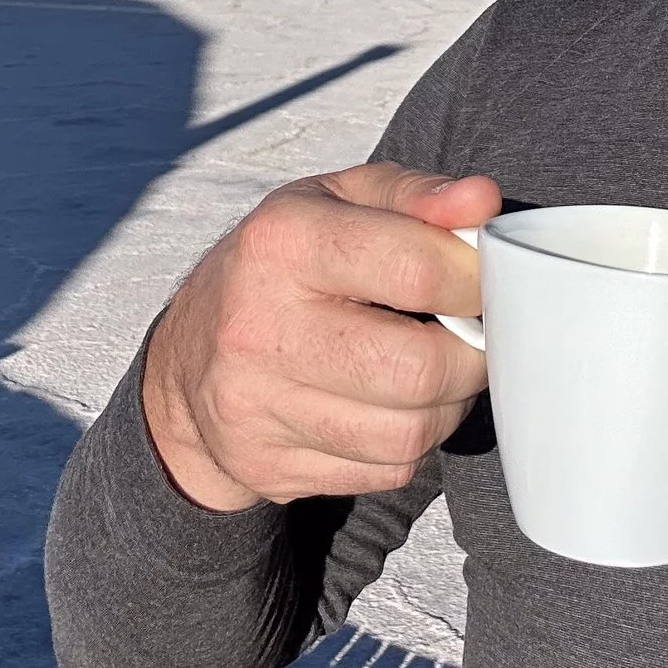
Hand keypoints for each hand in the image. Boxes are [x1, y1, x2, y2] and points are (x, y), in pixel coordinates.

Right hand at [142, 161, 499, 509]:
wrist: (185, 365)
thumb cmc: (282, 266)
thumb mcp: (337, 202)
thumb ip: (416, 196)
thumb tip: (483, 203)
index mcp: (281, 243)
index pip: (417, 269)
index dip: (475, 279)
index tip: (480, 280)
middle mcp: (260, 327)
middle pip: (420, 368)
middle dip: (471, 354)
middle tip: (469, 334)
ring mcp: (258, 408)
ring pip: (411, 433)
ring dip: (448, 405)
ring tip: (433, 368)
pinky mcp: (270, 469)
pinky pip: (388, 471)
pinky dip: (411, 443)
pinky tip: (392, 407)